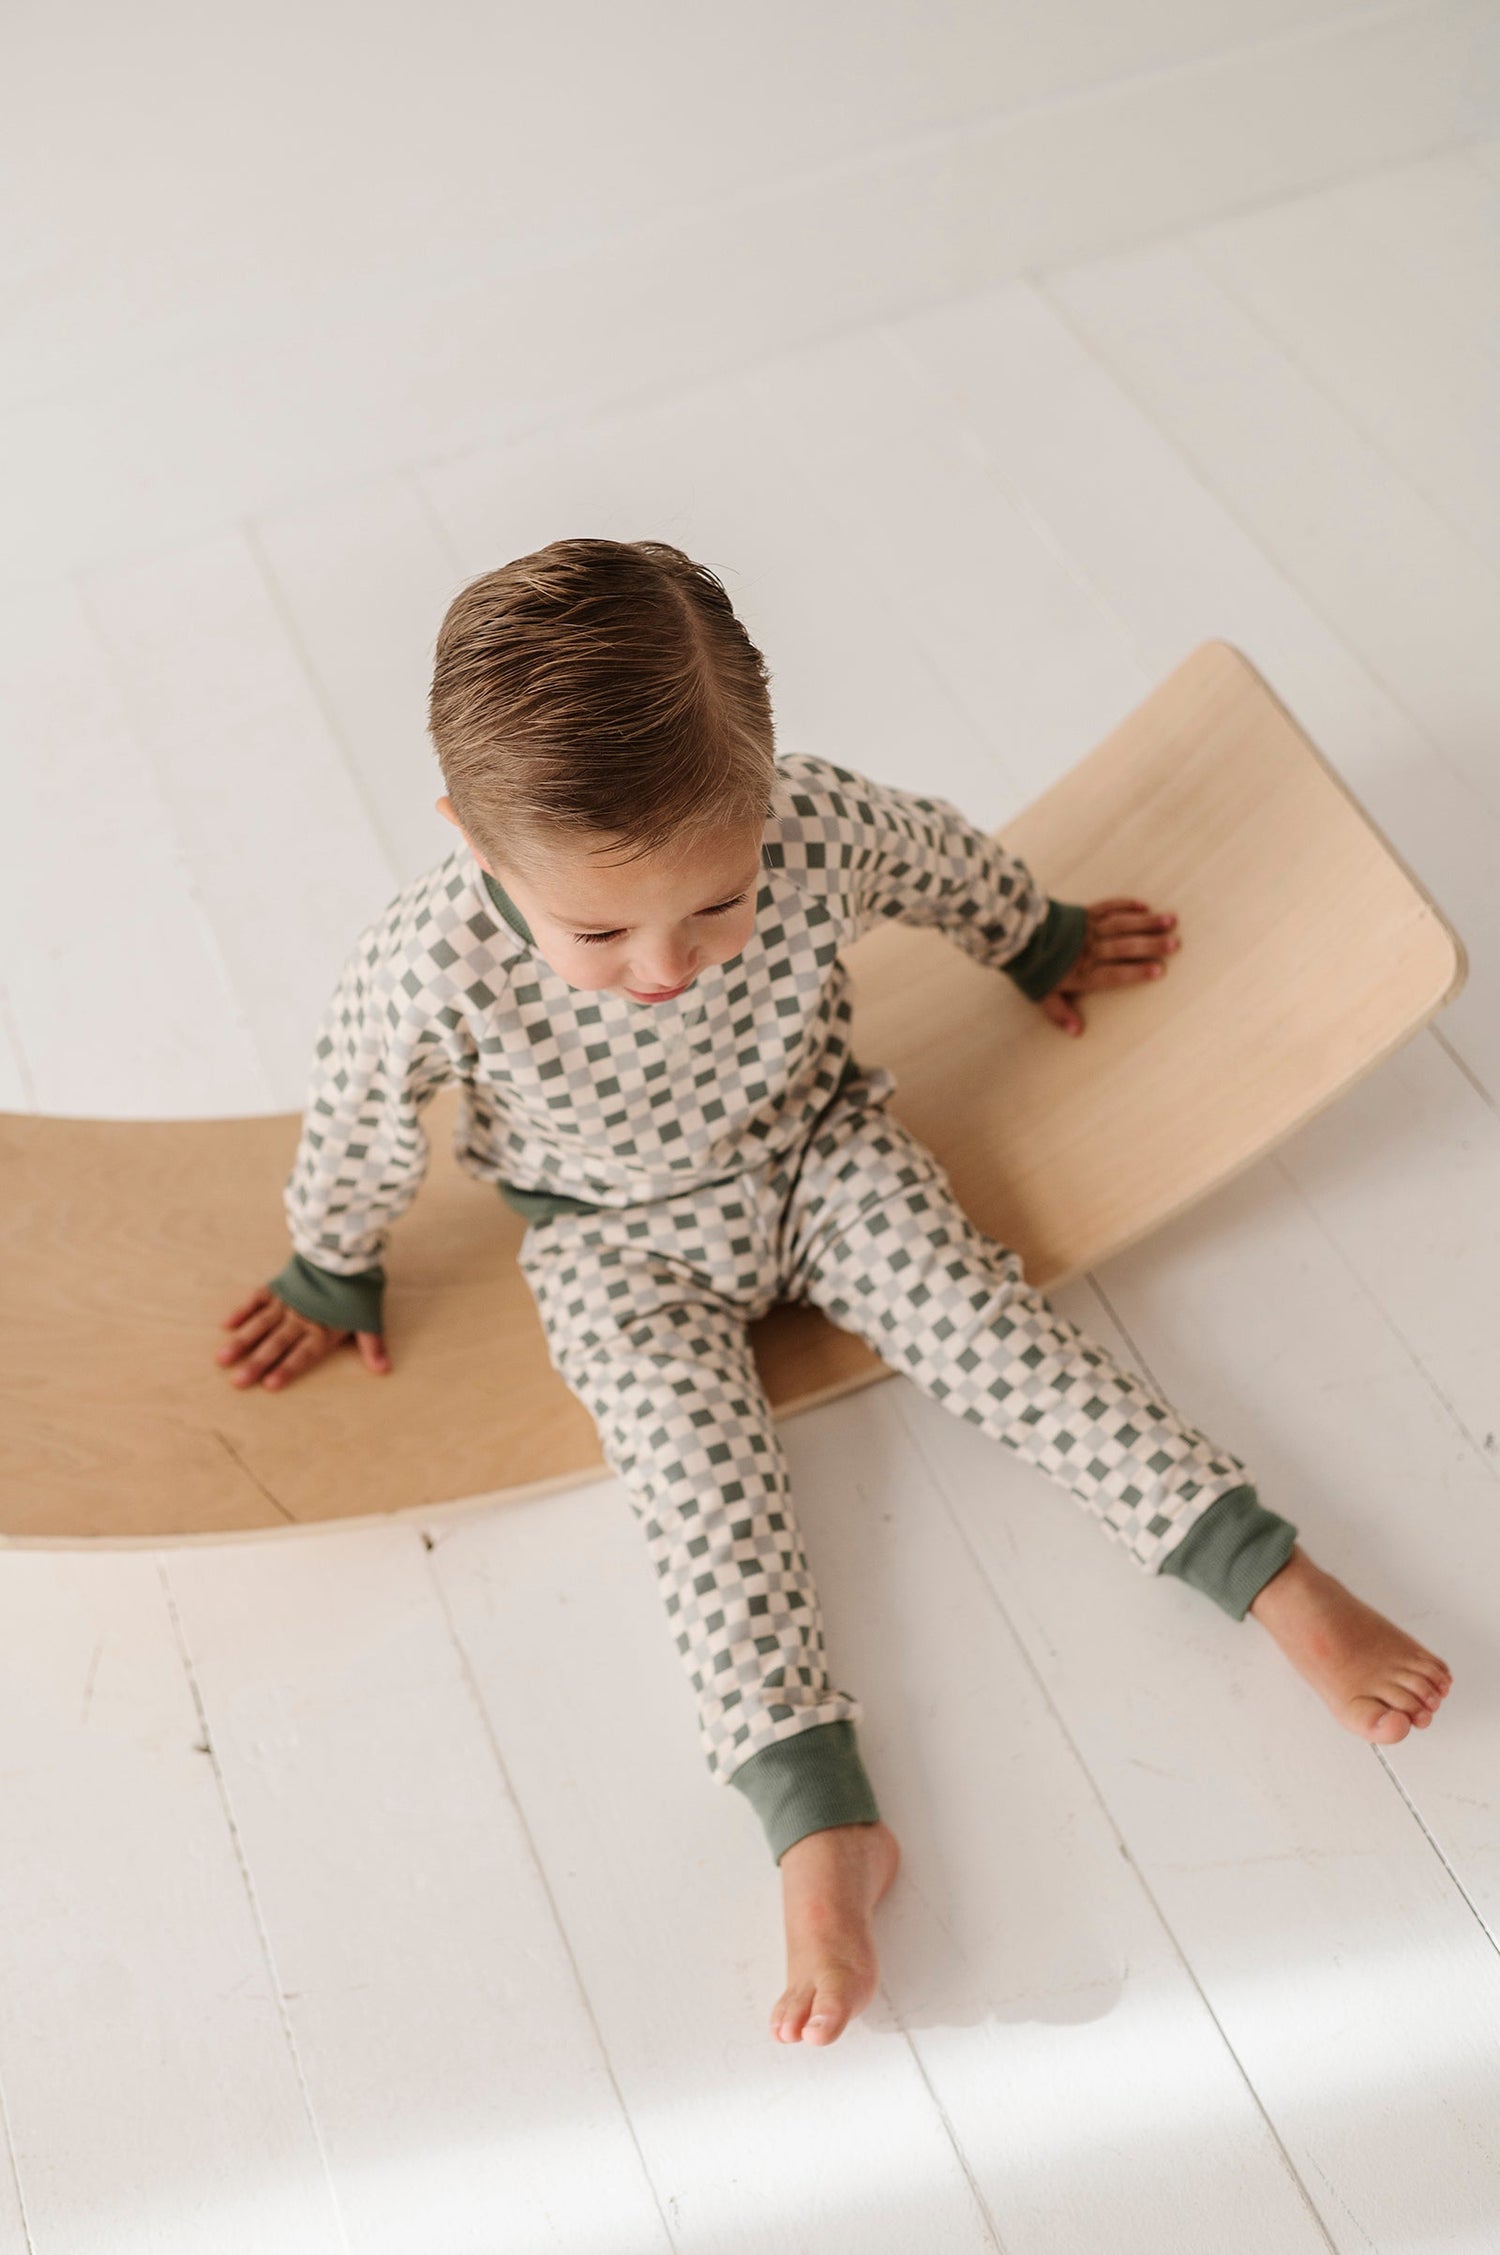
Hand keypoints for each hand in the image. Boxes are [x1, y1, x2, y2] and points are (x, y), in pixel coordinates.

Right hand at [214, 1285, 389, 1391]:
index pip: (302, 1354)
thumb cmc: (357, 1290)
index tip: (269, 1385)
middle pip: (276, 1344)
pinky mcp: (277, 1287)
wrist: (345, 1252)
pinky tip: (226, 1325)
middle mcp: (300, 1319)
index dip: (287, 1369)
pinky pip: (256, 1299)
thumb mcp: (368, 1318)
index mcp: (322, 1330)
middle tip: (237, 1381)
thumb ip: (372, 1346)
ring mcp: (286, 1303)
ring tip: (222, 1359)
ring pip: (260, 1325)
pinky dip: (242, 1311)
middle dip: (256, 1363)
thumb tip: (384, 1370)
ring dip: (242, 1342)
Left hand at [1038, 897, 1179, 1036]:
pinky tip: (1143, 906)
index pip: (1115, 973)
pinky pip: (1108, 907)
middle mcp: (1090, 949)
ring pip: (1122, 925)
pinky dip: (1126, 905)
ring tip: (1169, 921)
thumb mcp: (1042, 995)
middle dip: (1151, 945)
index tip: (1158, 970)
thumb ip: (1060, 1013)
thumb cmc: (1030, 968)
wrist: (1015, 934)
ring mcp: (1088, 928)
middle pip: (1125, 947)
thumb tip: (1077, 1032)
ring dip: (1146, 923)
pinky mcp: (1084, 912)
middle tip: (1175, 944)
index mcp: (1083, 972)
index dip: (1136, 972)